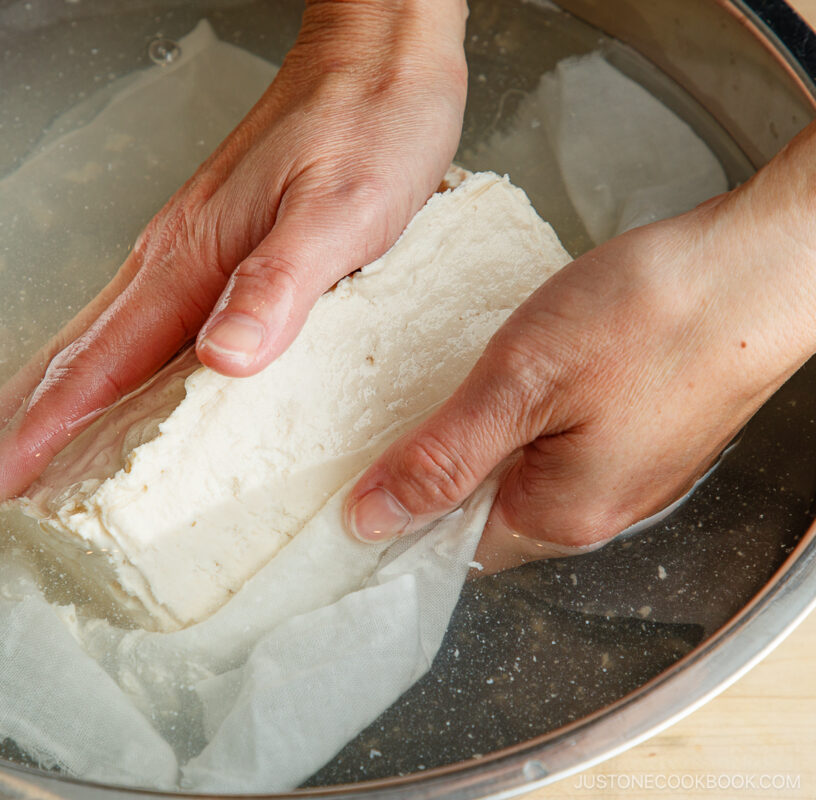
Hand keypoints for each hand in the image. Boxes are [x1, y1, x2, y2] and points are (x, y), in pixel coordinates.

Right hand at [0, 0, 469, 508]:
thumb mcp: (340, 211)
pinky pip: (133, 328)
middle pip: (68, 357)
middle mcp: (170, 261)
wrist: (377, 55)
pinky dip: (96, 372)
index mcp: (187, 261)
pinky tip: (102, 393)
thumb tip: (223, 360)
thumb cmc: (366, 124)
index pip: (94, 365)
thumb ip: (278, 284)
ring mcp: (184, 255)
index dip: (38, 432)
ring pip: (93, 343)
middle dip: (4, 422)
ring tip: (1, 448)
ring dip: (39, 401)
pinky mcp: (209, 252)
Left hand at [344, 122, 815, 570]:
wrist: (759, 264)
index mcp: (561, 515)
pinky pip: (561, 443)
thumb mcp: (518, 383)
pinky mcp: (643, 431)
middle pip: (485, 512)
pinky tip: (516, 373)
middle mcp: (598, 510)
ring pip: (523, 472)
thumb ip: (442, 458)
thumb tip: (371, 519)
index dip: (398, 514)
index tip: (357, 472)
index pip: (450, 548)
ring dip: (482, 437)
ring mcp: (627, 472)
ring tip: (453, 384)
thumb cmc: (649, 315)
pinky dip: (526, 415)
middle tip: (397, 412)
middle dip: (438, 469)